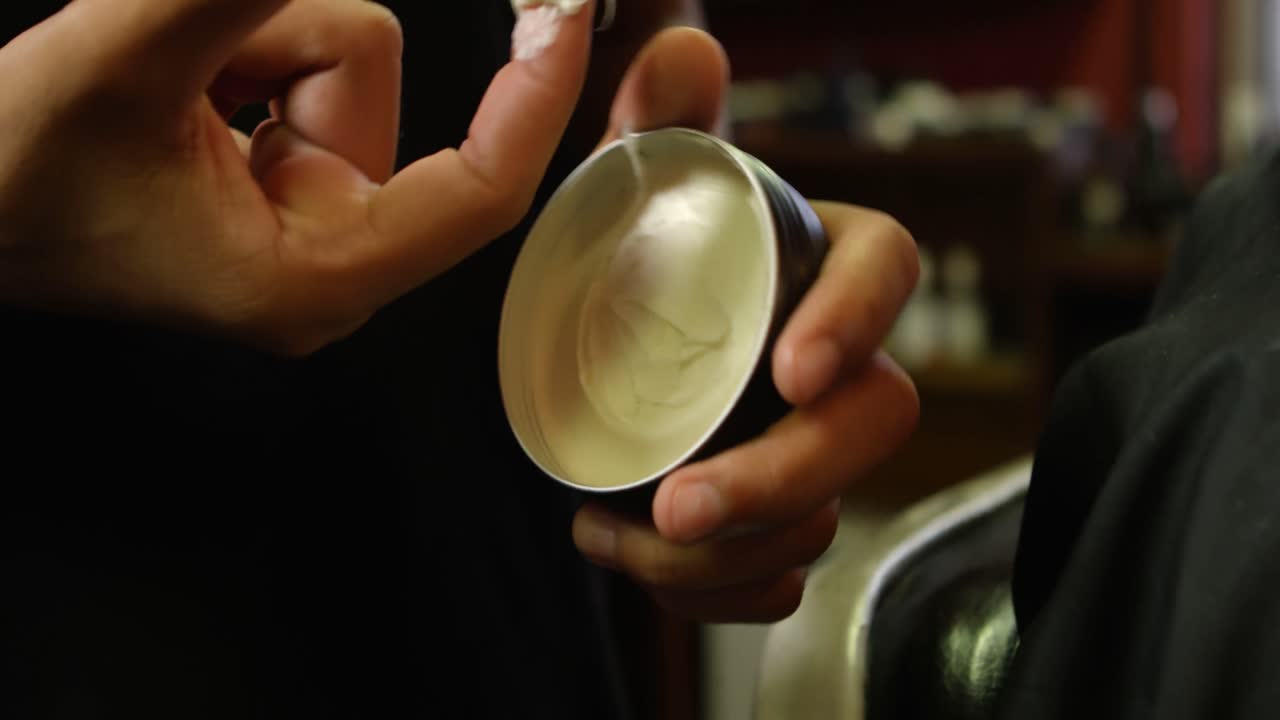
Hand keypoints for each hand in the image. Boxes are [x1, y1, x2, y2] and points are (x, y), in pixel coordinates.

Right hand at [0, 0, 593, 353]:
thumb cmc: (7, 175)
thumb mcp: (124, 59)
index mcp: (315, 276)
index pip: (480, 190)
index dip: (532, 98)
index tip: (563, 14)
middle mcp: (326, 264)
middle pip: (374, 90)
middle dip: (280, 37)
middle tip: (179, 71)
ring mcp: (300, 225)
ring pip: (335, 67)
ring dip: (248, 39)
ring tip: (161, 88)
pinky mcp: (276, 190)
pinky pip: (298, 76)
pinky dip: (240, 53)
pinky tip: (174, 97)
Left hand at [572, 29, 920, 622]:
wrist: (601, 352)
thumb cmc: (632, 266)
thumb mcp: (633, 195)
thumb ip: (658, 122)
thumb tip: (682, 48)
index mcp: (818, 262)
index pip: (884, 270)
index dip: (858, 320)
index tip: (794, 370)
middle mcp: (834, 359)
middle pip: (872, 424)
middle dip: (789, 476)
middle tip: (684, 504)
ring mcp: (812, 445)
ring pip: (827, 515)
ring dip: (736, 549)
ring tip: (623, 538)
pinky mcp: (780, 515)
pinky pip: (788, 576)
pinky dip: (724, 593)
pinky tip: (646, 566)